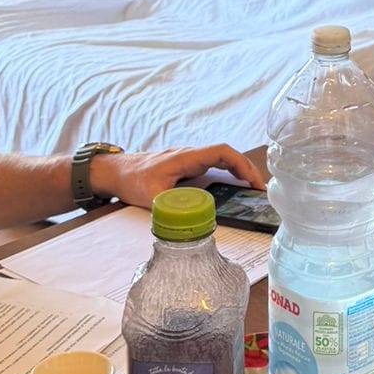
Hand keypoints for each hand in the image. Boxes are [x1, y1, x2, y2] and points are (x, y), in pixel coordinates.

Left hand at [91, 144, 265, 210]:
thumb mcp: (150, 196)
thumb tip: (191, 221)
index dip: (241, 164)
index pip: (221, 152)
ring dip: (238, 171)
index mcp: (186, 157)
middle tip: (259, 190)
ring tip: (252, 190)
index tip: (253, 181)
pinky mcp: (185, 167)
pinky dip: (226, 174)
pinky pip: (212, 165)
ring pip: (220, 159)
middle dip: (246, 169)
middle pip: (226, 155)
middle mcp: (190, 155)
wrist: (114, 171)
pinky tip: (232, 188)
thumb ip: (171, 207)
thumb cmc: (131, 179)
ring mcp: (188, 159)